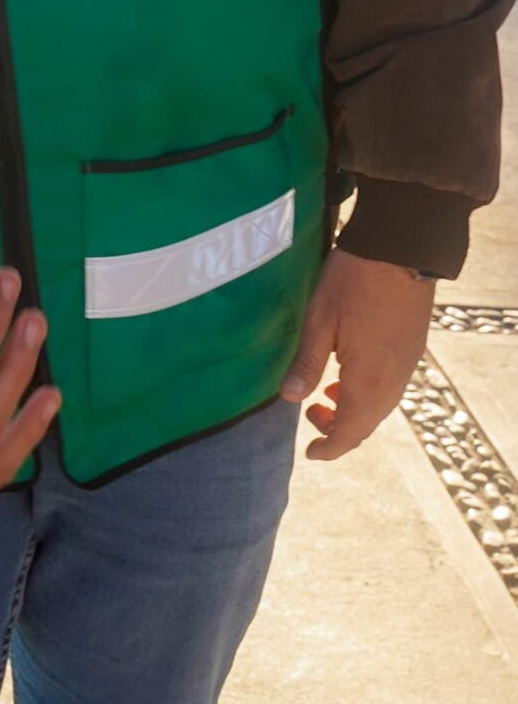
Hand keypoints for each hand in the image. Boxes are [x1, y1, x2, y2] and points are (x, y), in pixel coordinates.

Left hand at [280, 248, 434, 460]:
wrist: (399, 250)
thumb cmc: (353, 281)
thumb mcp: (319, 321)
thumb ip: (307, 363)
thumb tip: (290, 398)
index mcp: (370, 377)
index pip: (352, 429)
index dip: (332, 446)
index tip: (312, 453)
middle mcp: (395, 377)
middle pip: (369, 421)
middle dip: (340, 430)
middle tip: (311, 416)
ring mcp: (408, 363)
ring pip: (381, 404)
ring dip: (354, 411)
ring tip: (325, 397)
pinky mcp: (412, 348)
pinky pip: (391, 385)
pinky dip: (368, 393)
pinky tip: (347, 375)